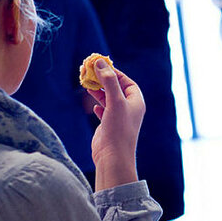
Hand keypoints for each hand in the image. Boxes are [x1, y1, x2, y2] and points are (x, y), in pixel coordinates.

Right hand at [88, 62, 144, 190]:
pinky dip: (98, 105)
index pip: (126, 81)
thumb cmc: (118, 129)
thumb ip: (108, 81)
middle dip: (103, 80)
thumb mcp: (114, 101)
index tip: (100, 66)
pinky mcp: (109, 126)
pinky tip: (93, 105)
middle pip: (116, 88)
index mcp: (136, 102)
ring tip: (86, 83)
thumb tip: (100, 63)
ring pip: (108, 99)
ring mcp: (119, 117)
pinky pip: (104, 110)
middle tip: (89, 72)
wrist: (112, 157)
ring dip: (98, 91)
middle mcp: (129, 109)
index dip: (114, 73)